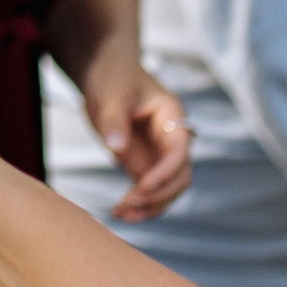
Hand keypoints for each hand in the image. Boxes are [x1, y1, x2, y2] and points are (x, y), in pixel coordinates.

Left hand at [76, 45, 191, 221]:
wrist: (106, 71)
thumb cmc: (113, 77)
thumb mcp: (111, 94)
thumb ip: (114, 121)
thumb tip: (116, 148)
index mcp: (172, 117)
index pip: (179, 152)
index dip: (165, 173)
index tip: (142, 187)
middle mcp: (172, 138)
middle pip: (180, 176)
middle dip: (158, 195)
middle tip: (128, 205)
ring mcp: (160, 152)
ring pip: (169, 188)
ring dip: (151, 205)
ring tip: (122, 215)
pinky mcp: (145, 162)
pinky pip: (150, 189)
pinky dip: (140, 203)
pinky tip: (121, 212)